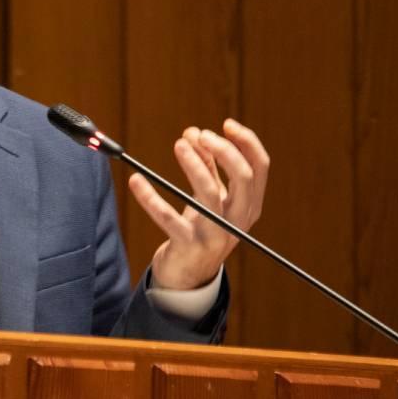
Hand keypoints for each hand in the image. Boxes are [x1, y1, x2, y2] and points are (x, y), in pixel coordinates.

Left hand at [130, 118, 268, 289]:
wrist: (188, 274)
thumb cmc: (202, 227)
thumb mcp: (210, 196)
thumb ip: (207, 165)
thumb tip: (195, 133)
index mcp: (249, 205)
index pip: (260, 168)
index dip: (246, 142)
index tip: (226, 124)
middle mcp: (238, 220)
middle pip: (244, 178)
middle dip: (225, 151)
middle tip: (202, 134)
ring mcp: (215, 235)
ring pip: (209, 194)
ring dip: (193, 165)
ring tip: (179, 144)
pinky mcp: (188, 245)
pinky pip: (167, 218)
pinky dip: (150, 197)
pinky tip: (137, 180)